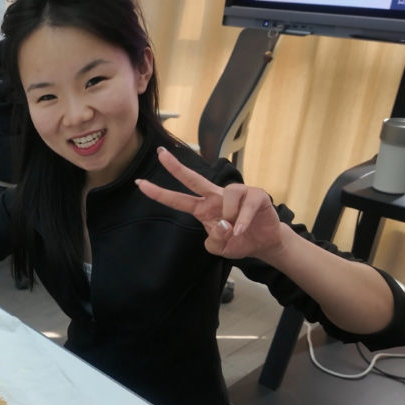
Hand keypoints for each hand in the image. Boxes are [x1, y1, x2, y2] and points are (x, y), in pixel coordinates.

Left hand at [136, 148, 284, 260]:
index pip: (178, 200)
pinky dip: (243, 220)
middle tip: (160, 155)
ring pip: (226, 195)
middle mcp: (215, 197)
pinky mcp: (255, 195)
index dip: (159, 193)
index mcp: (203, 208)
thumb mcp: (220, 249)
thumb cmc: (238, 240)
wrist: (264, 242)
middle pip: (193, 179)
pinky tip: (241, 229)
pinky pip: (246, 204)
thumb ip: (214, 241)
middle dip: (176, 167)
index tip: (140, 184)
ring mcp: (236, 194)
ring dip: (230, 215)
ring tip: (236, 229)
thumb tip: (222, 224)